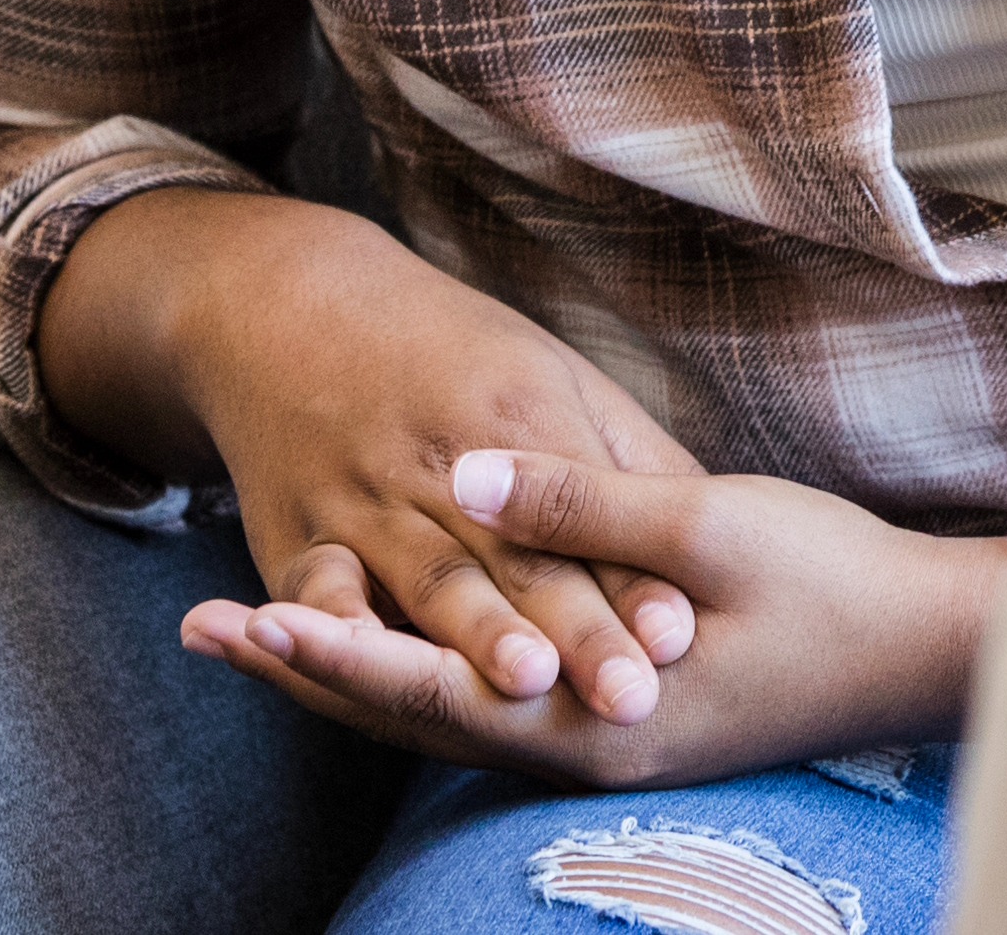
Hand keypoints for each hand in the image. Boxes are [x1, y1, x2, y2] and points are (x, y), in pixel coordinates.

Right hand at [39, 189, 707, 716]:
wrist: (293, 307)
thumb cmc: (451, 357)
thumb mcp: (554, 379)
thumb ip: (630, 466)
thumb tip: (713, 552)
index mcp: (520, 417)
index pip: (594, 518)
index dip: (636, 582)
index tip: (680, 638)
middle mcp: (445, 461)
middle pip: (523, 563)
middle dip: (577, 631)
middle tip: (632, 700)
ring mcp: (367, 498)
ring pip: (432, 578)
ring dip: (477, 633)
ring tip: (525, 688)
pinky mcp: (301, 534)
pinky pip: (318, 583)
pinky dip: (332, 619)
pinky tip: (356, 656)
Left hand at [184, 446, 1006, 789]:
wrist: (926, 649)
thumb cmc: (831, 584)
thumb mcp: (708, 525)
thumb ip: (581, 507)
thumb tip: (466, 479)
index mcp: (596, 715)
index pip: (430, 689)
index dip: (334, 651)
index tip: (248, 619)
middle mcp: (583, 751)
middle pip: (413, 719)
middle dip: (309, 671)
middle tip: (206, 630)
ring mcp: (601, 746)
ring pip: (444, 720)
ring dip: (351, 677)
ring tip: (264, 637)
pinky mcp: (620, 723)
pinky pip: (490, 711)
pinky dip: (420, 680)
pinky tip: (383, 650)